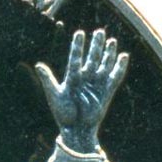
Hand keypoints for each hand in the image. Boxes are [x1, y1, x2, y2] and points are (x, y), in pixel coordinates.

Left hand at [35, 29, 128, 152]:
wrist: (76, 129)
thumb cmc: (63, 114)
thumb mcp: (54, 95)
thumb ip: (47, 79)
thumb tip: (38, 65)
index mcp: (72, 78)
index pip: (75, 58)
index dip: (77, 46)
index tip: (80, 33)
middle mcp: (85, 79)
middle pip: (92, 58)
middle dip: (96, 45)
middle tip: (99, 31)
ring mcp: (96, 84)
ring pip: (104, 64)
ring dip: (108, 53)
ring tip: (111, 40)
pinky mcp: (107, 91)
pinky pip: (115, 77)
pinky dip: (119, 67)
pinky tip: (123, 56)